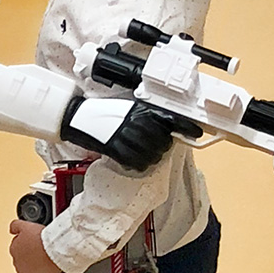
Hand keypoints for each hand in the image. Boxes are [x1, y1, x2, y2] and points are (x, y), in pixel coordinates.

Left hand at [9, 220, 61, 272]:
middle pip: (21, 259)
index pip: (17, 248)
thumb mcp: (27, 226)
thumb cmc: (44, 238)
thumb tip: (11, 230)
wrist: (56, 248)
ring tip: (43, 262)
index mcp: (14, 248)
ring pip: (24, 270)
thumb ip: (15, 226)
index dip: (26, 247)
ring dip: (31, 267)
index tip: (34, 246)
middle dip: (29, 256)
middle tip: (41, 253)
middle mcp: (16, 260)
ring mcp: (23, 271)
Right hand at [60, 96, 199, 172]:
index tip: (196, 132)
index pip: (170, 118)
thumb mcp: (126, 108)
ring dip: (153, 157)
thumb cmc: (101, 113)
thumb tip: (166, 125)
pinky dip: (140, 164)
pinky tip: (135, 161)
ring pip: (153, 154)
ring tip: (145, 155)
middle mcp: (135, 121)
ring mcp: (126, 135)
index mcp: (139, 109)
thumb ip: (145, 115)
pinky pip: (137, 162)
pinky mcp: (116, 149)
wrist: (76, 118)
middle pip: (163, 140)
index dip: (186, 127)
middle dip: (164, 146)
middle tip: (158, 147)